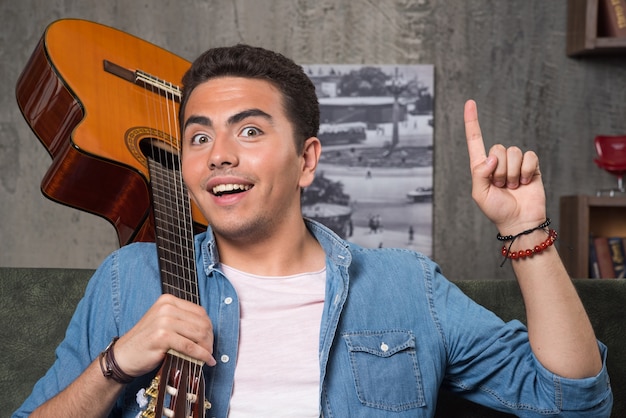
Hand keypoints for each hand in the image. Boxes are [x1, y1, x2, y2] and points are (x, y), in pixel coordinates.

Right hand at [112, 294, 215, 377]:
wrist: (123, 356)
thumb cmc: (145, 341)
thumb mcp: (163, 323)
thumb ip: (182, 320)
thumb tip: (208, 330)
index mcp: (168, 300)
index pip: (200, 311)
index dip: (209, 327)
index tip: (209, 339)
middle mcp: (166, 307)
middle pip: (201, 322)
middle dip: (209, 339)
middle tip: (210, 351)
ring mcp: (164, 321)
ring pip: (198, 334)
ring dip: (207, 348)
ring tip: (207, 357)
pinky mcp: (162, 336)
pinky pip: (189, 346)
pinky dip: (200, 355)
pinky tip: (205, 361)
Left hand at [464, 100, 545, 234]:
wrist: (519, 222)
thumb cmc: (497, 210)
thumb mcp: (479, 194)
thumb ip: (480, 173)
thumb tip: (492, 157)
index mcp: (481, 166)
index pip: (475, 140)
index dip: (472, 121)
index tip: (470, 102)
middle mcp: (498, 161)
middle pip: (498, 148)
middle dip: (499, 170)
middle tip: (501, 186)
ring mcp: (515, 163)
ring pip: (513, 152)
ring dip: (513, 173)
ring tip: (513, 187)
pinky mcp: (531, 166)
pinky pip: (529, 157)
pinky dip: (527, 171)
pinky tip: (526, 183)